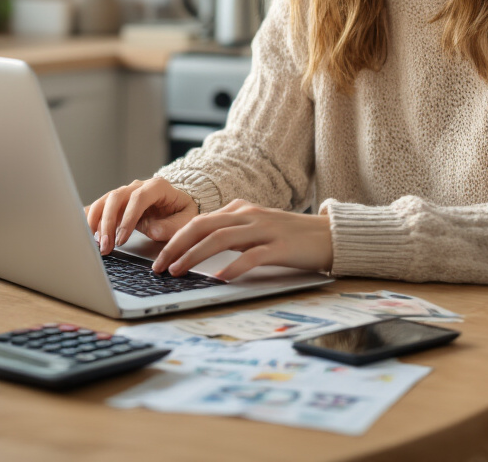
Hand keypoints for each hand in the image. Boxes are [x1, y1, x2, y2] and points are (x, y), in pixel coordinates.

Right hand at [85, 177, 197, 254]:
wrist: (178, 206)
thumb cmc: (182, 213)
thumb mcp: (186, 220)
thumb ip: (172, 226)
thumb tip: (153, 231)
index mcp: (157, 187)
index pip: (138, 198)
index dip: (128, 218)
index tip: (122, 239)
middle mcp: (138, 186)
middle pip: (116, 197)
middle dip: (108, 223)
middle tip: (106, 245)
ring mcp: (126, 193)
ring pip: (104, 201)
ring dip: (97, 222)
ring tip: (96, 243)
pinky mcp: (117, 203)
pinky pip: (100, 207)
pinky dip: (92, 219)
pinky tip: (87, 232)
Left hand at [150, 200, 333, 281]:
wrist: (328, 236)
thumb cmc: (290, 236)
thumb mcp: (255, 228)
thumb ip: (231, 232)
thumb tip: (199, 246)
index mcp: (239, 210)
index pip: (198, 221)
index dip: (175, 239)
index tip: (159, 257)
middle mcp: (248, 215)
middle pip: (203, 227)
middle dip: (176, 246)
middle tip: (160, 266)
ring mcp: (264, 229)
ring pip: (220, 239)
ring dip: (195, 256)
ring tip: (179, 271)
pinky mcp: (280, 246)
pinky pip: (251, 256)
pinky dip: (233, 266)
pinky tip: (220, 277)